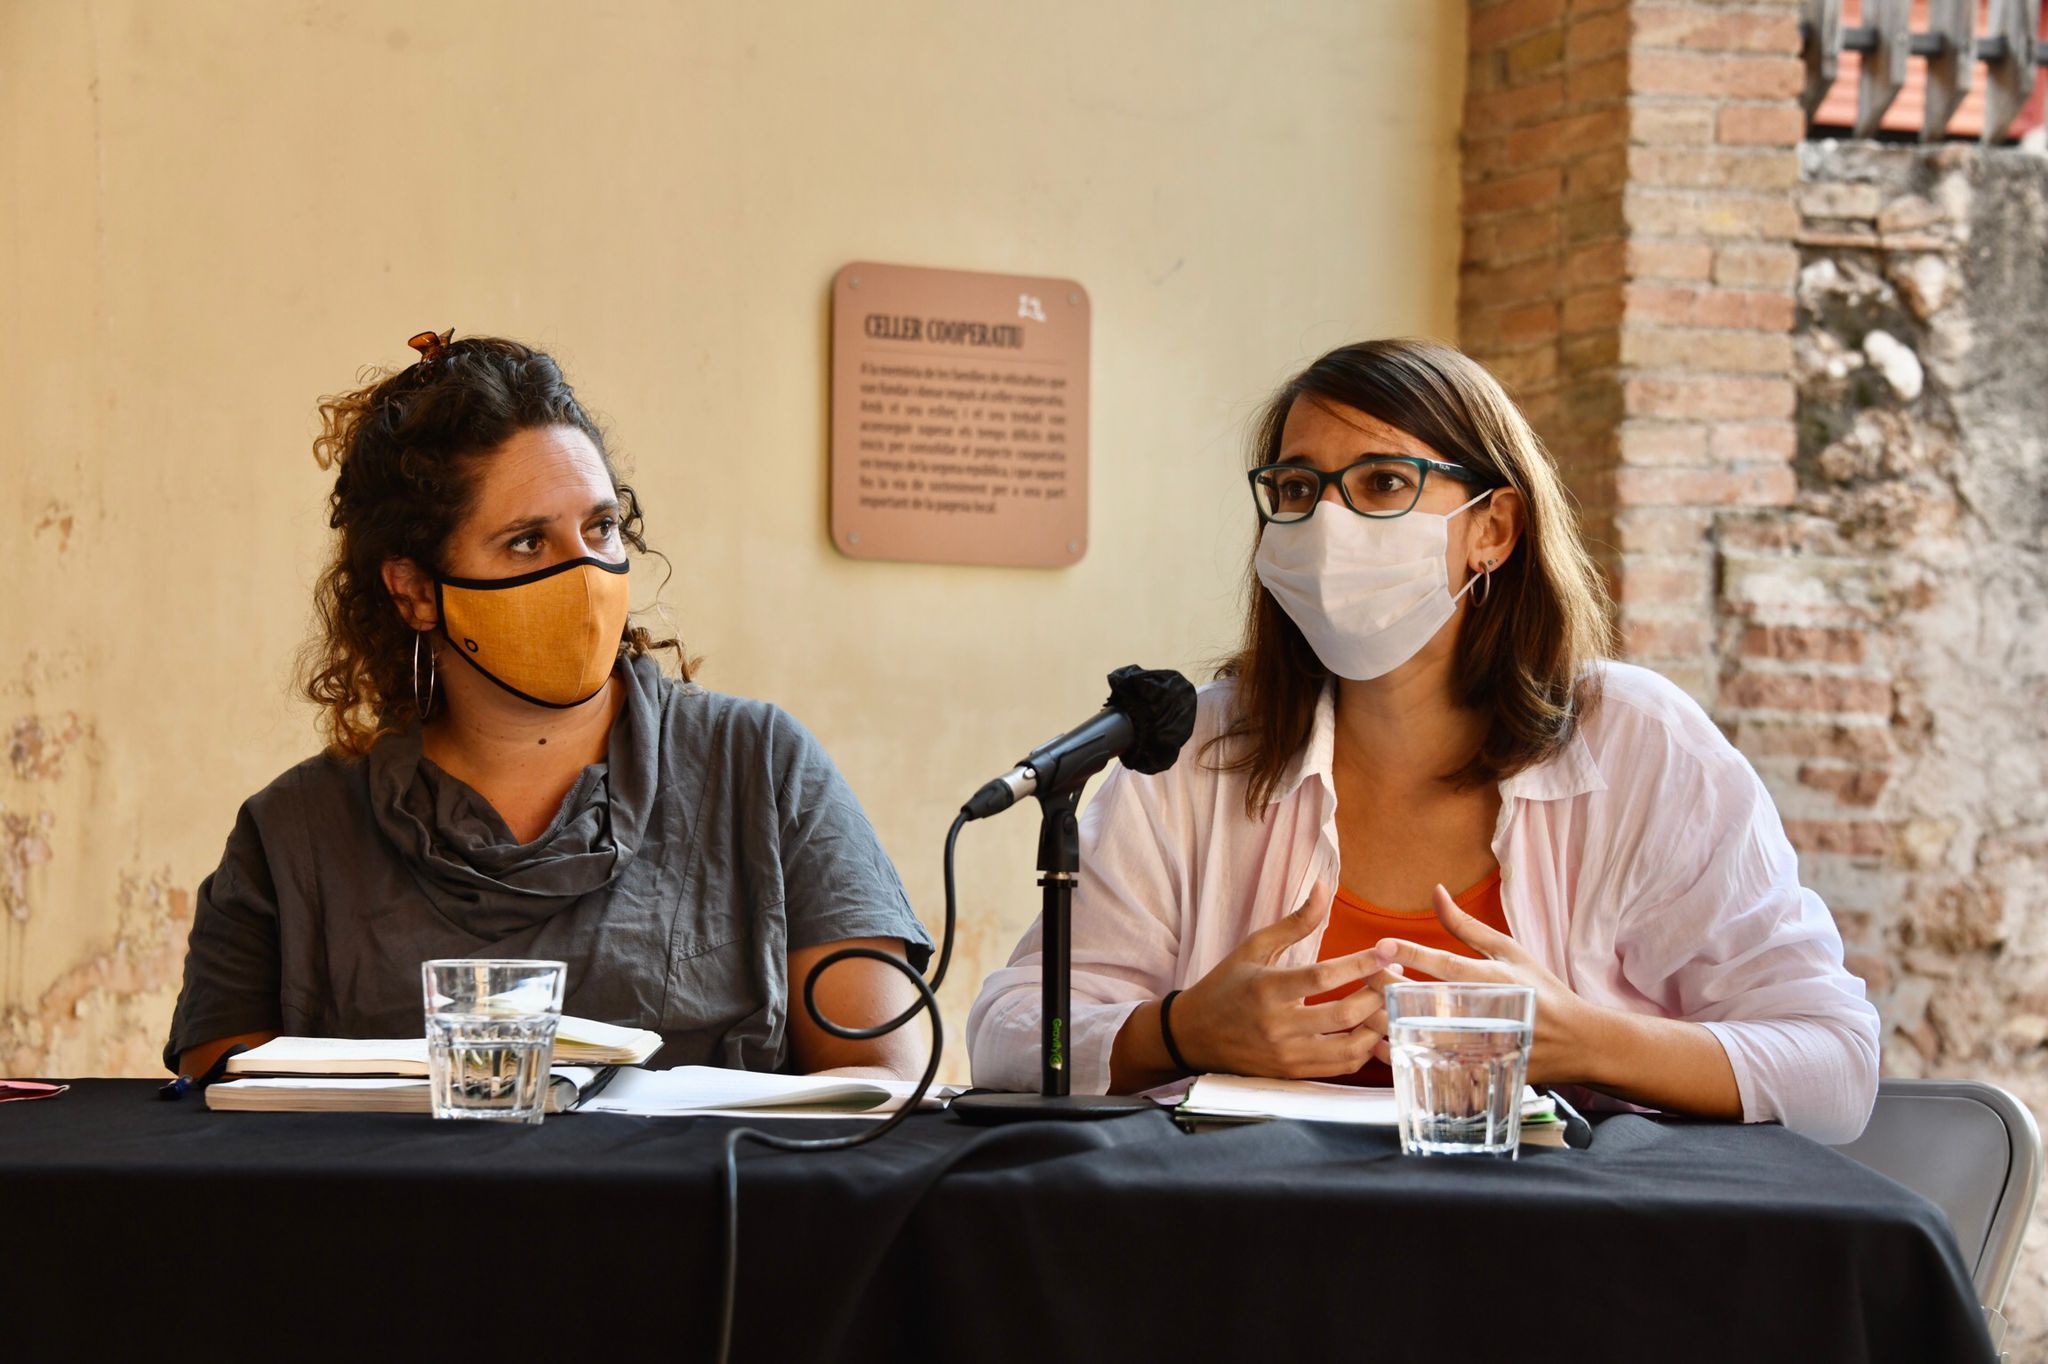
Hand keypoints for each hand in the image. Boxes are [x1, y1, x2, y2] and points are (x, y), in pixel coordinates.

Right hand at [1173, 883, 1404, 1079]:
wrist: (1193, 1035)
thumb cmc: (1226, 985)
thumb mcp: (1254, 947)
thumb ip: (1296, 922)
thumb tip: (1325, 887)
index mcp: (1266, 988)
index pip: (1323, 977)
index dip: (1361, 964)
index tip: (1387, 951)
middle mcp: (1276, 1026)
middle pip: (1343, 1015)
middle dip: (1378, 995)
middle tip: (1394, 978)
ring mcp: (1285, 1055)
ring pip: (1348, 1049)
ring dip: (1376, 1027)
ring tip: (1386, 1005)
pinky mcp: (1290, 1074)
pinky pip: (1339, 1067)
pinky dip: (1362, 1050)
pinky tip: (1369, 1029)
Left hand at [1367, 884, 1599, 1085]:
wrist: (1577, 1042)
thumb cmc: (1540, 990)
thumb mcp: (1508, 951)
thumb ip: (1466, 926)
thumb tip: (1435, 891)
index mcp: (1492, 980)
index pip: (1445, 965)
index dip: (1411, 953)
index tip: (1381, 945)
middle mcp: (1484, 1013)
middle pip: (1424, 1001)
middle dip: (1386, 986)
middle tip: (1367, 974)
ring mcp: (1479, 1045)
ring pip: (1419, 1036)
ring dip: (1386, 1019)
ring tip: (1368, 1004)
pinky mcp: (1475, 1069)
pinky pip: (1429, 1064)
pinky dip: (1399, 1052)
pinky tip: (1380, 1041)